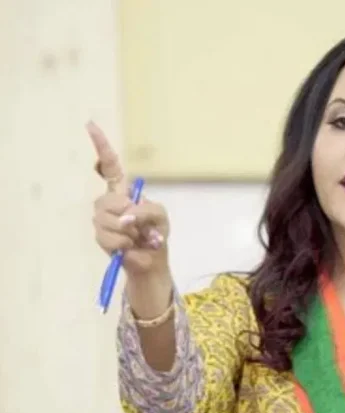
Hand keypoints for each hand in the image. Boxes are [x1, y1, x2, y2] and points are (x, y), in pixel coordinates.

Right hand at [88, 121, 170, 277]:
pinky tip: (128, 245)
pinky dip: (122, 243)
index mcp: (124, 191)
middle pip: (106, 200)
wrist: (152, 259)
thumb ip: (146, 210)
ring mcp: (102, 219)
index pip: (110, 166)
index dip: (101, 147)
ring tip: (135, 236)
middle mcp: (109, 202)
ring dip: (126, 231)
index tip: (90, 126)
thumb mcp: (160, 215)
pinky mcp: (100, 237)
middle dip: (124, 213)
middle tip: (138, 224)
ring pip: (105, 219)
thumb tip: (125, 217)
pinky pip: (106, 236)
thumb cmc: (156, 232)